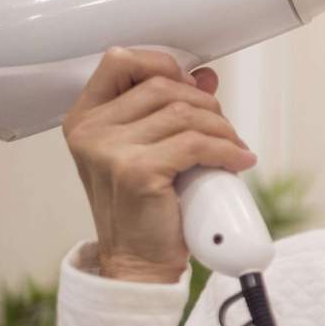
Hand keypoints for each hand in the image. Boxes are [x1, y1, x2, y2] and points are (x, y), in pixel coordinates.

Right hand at [62, 48, 256, 282]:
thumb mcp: (151, 151)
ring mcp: (110, 151)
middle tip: (223, 130)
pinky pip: (197, 144)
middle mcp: (90, 131)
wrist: (138, 263)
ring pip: (185, 114)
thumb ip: (170, 111)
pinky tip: (239, 161)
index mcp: (85, 119)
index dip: (163, 65)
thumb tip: (206, 77)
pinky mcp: (137, 171)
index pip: (120, 62)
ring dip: (222, 129)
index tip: (192, 86)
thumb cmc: (143, 210)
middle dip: (205, 104)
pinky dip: (228, 150)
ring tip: (234, 149)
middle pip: (163, 86)